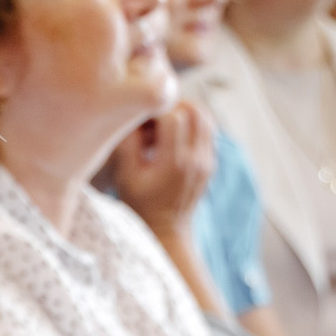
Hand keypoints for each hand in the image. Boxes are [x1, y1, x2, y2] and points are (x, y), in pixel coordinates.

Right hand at [99, 100, 215, 235]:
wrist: (165, 230)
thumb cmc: (139, 204)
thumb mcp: (125, 175)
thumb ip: (128, 143)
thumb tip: (134, 114)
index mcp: (175, 163)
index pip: (172, 116)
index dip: (154, 110)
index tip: (140, 120)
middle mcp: (197, 160)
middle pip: (195, 110)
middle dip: (172, 105)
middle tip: (153, 115)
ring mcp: (208, 160)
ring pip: (205, 116)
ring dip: (184, 111)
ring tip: (163, 122)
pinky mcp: (211, 161)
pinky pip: (208, 129)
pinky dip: (191, 123)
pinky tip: (173, 134)